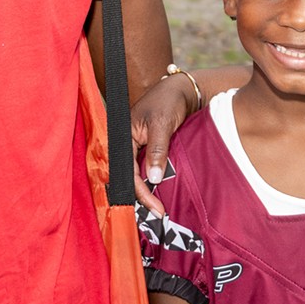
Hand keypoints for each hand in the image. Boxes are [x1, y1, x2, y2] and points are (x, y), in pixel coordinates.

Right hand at [130, 73, 195, 213]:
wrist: (182, 90)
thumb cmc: (168, 100)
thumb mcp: (162, 124)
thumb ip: (156, 150)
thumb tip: (152, 179)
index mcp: (122, 136)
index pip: (126, 171)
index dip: (140, 191)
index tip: (156, 208)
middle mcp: (126, 143)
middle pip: (128, 176)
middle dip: (141, 196)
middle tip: (158, 213)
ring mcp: (137, 147)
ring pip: (137, 175)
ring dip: (147, 191)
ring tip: (159, 208)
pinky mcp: (147, 149)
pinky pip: (146, 169)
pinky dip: (153, 181)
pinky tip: (161, 193)